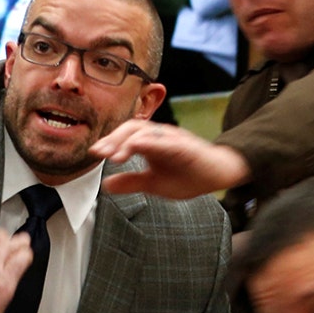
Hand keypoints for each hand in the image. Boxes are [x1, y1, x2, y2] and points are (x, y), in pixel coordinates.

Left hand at [89, 120, 249, 199]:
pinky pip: (163, 140)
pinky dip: (148, 143)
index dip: (109, 142)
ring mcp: (172, 138)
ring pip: (144, 130)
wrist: (218, 174)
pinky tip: (136, 149)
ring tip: (113, 155)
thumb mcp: (154, 184)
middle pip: (131, 127)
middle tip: (98, 153)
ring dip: (126, 140)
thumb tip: (107, 185)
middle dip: (113, 139)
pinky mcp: (184, 145)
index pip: (126, 136)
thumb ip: (132, 182)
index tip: (94, 153)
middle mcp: (159, 136)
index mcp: (151, 143)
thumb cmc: (189, 176)